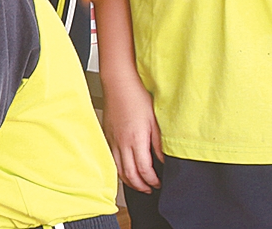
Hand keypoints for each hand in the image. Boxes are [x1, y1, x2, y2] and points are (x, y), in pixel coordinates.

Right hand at [101, 73, 162, 193]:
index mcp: (136, 139)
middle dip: (141, 186)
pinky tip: (126, 169)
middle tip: (150, 189)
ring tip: (139, 184)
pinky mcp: (107, 135)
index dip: (152, 181)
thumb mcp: (155, 120)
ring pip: (118, 168)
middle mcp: (122, 142)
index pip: (143, 170)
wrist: (118, 83)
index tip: (159, 183)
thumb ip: (160, 143)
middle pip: (129, 174)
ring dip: (129, 180)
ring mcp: (112, 139)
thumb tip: (164, 160)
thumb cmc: (137, 97)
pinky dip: (119, 169)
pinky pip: (112, 158)